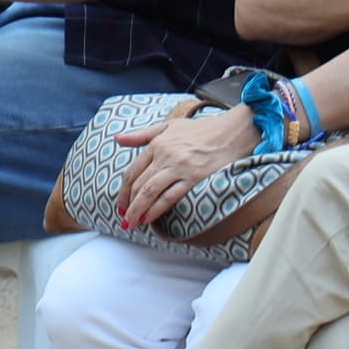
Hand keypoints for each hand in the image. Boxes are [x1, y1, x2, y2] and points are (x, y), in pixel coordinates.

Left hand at [111, 105, 260, 231]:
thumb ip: (142, 135)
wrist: (231, 132)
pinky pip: (170, 196)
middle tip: (125, 218)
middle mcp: (165, 156)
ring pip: (150, 192)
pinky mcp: (194, 178)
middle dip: (129, 204)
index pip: (132, 171)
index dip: (123, 191)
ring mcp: (179, 167)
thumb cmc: (202, 130)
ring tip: (133, 223)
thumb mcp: (169, 126)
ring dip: (138, 210)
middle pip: (139, 184)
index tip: (121, 204)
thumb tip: (118, 139)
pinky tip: (150, 218)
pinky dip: (157, 209)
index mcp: (157, 144)